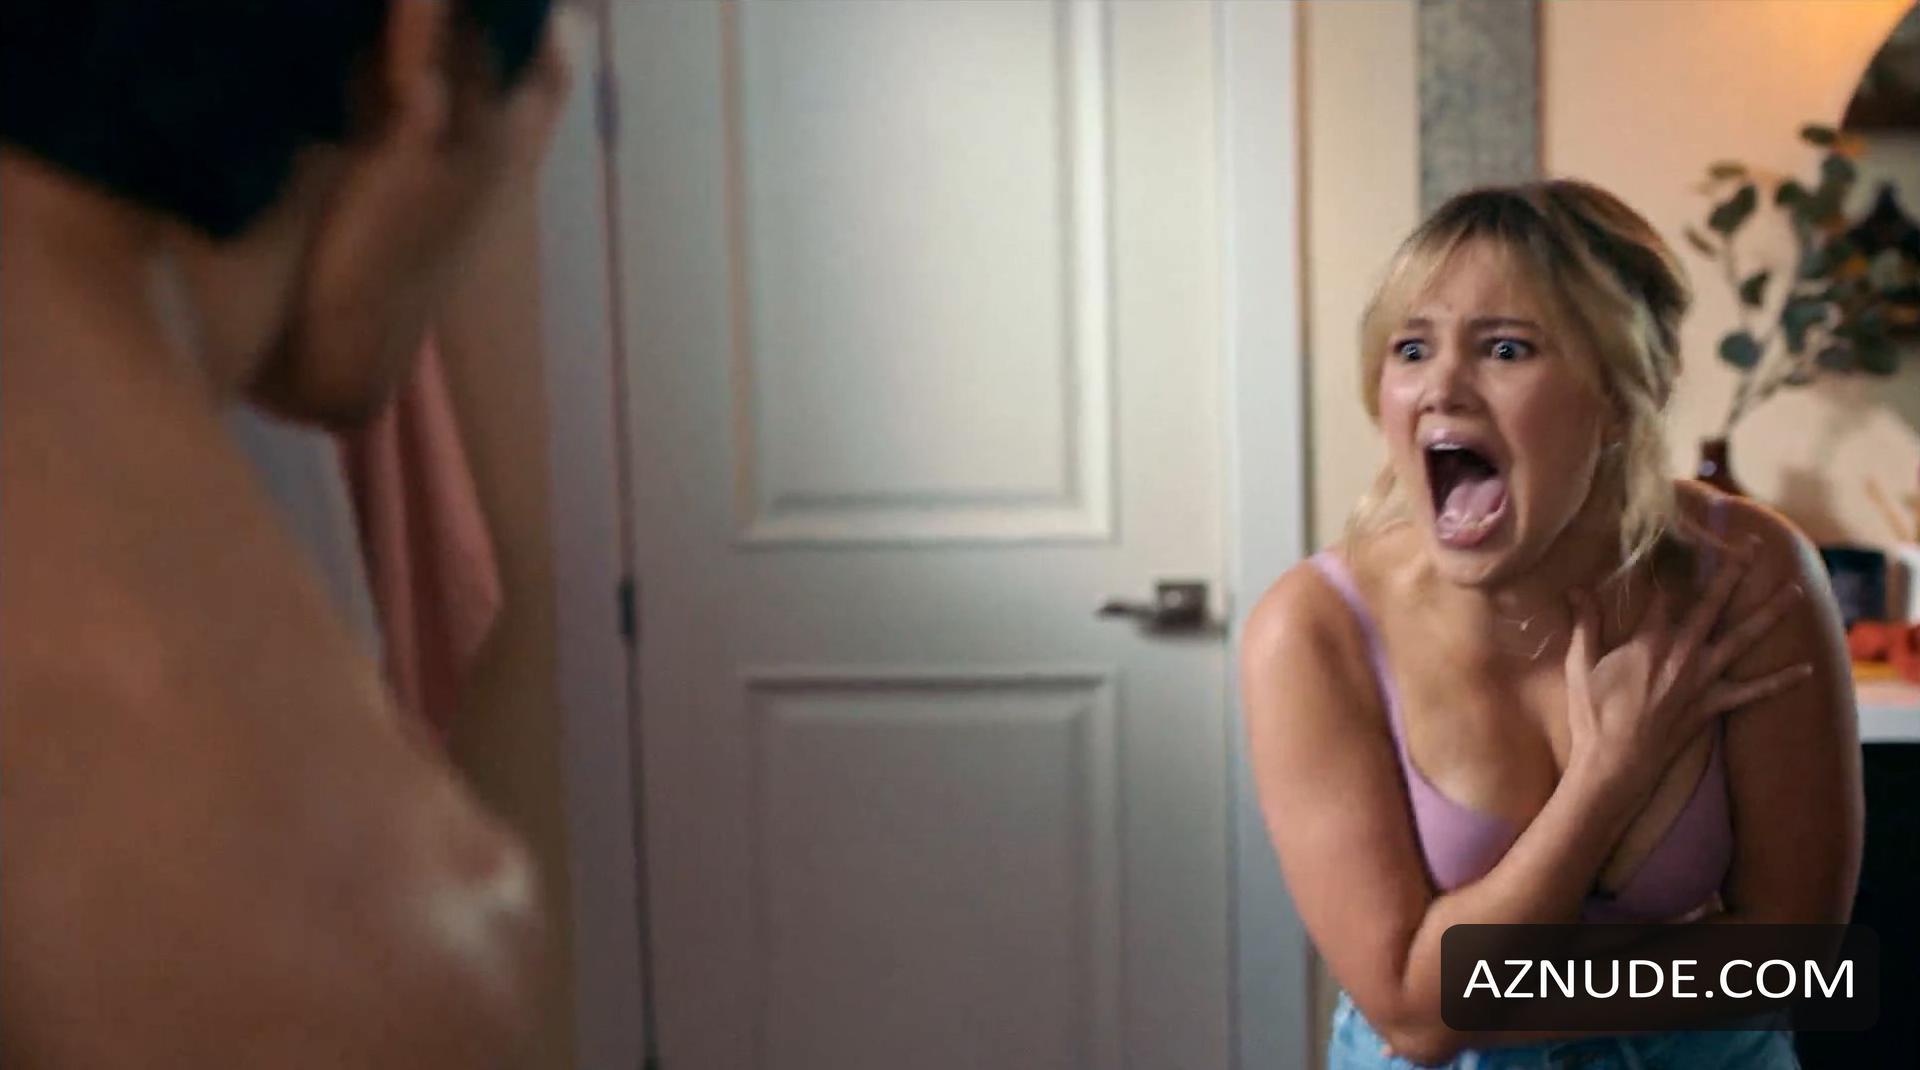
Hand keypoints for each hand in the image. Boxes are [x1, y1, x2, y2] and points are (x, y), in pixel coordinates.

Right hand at [1563, 545, 1809, 802]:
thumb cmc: (1593, 714)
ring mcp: (1702, 680)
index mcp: (1649, 642)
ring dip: (1770, 613)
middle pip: (1713, 604)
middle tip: (1752, 545)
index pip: (1664, 594)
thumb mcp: (1579, 665)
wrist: (1616, 763)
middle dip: (1732, 572)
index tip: (1677, 542)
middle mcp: (1683, 654)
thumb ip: (1585, 624)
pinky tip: (1805, 669)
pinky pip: (1753, 691)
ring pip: (1743, 639)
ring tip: (1794, 590)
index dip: (1670, 567)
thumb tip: (1576, 589)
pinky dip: (1779, 681)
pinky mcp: (1713, 705)